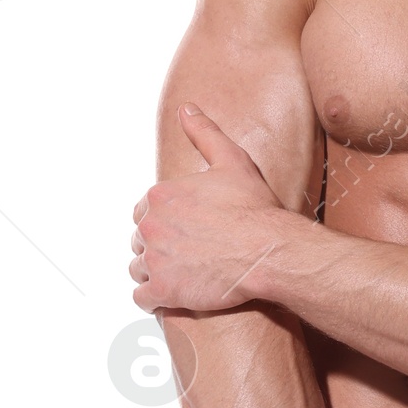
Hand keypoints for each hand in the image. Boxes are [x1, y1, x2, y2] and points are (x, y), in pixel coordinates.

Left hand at [130, 107, 285, 312]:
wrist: (269, 251)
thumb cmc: (255, 209)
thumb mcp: (231, 161)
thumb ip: (204, 133)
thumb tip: (187, 109)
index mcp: (159, 196)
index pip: (144, 212)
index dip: (163, 222)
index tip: (185, 232)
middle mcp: (150, 227)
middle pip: (140, 241)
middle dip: (158, 248)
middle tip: (187, 256)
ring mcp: (154, 260)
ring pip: (138, 269)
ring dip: (154, 274)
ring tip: (182, 276)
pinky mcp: (163, 290)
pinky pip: (142, 298)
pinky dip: (153, 299)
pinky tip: (173, 295)